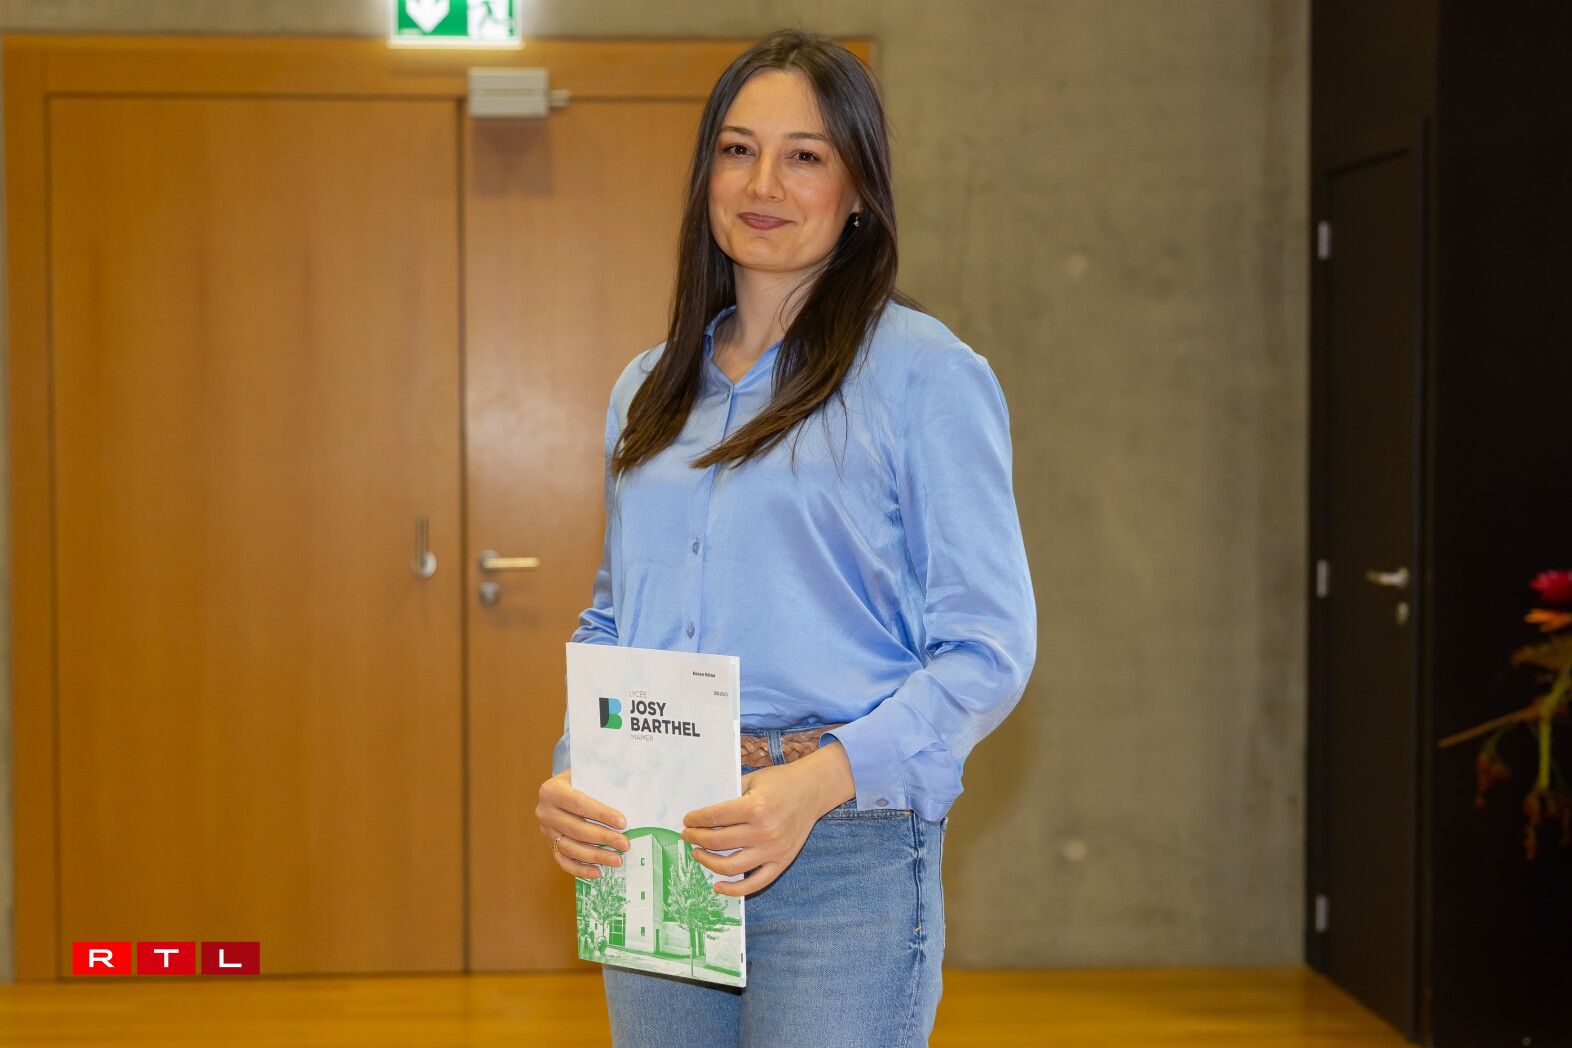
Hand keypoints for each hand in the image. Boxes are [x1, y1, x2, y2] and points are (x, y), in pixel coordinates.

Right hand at [536, 768, 629, 879]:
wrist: (565, 786)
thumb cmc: (583, 778)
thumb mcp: (589, 773)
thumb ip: (602, 782)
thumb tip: (629, 797)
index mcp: (552, 790)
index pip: (579, 804)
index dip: (601, 814)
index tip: (622, 823)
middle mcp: (545, 811)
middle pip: (576, 829)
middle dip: (603, 838)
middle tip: (625, 845)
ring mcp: (546, 830)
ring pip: (570, 848)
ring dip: (595, 856)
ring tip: (617, 860)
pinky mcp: (550, 845)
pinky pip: (563, 861)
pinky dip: (580, 869)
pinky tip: (598, 872)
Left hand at [680, 740, 854, 896]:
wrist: (812, 791)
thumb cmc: (780, 782)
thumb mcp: (752, 780)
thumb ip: (729, 797)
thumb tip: (701, 815)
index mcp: (755, 807)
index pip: (714, 818)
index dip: (695, 820)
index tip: (687, 821)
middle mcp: (764, 831)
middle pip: (718, 842)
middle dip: (696, 838)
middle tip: (687, 835)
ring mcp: (773, 850)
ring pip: (730, 867)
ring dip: (707, 862)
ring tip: (697, 854)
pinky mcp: (782, 862)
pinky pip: (754, 884)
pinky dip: (733, 890)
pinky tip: (716, 885)